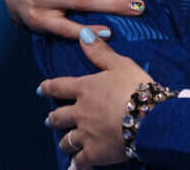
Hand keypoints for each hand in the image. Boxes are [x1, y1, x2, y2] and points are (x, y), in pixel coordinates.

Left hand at [41, 29, 152, 169]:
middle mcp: (80, 112)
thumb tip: (83, 34)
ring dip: (64, 140)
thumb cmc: (135, 87)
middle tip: (50, 118)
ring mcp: (85, 134)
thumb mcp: (120, 64)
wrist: (148, 117)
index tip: (41, 89)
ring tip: (64, 142)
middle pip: (59, 116)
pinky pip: (80, 161)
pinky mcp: (94, 153)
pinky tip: (74, 167)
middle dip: (54, 117)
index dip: (49, 87)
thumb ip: (100, 52)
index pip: (60, 87)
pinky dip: (76, 164)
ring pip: (67, 140)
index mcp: (85, 89)